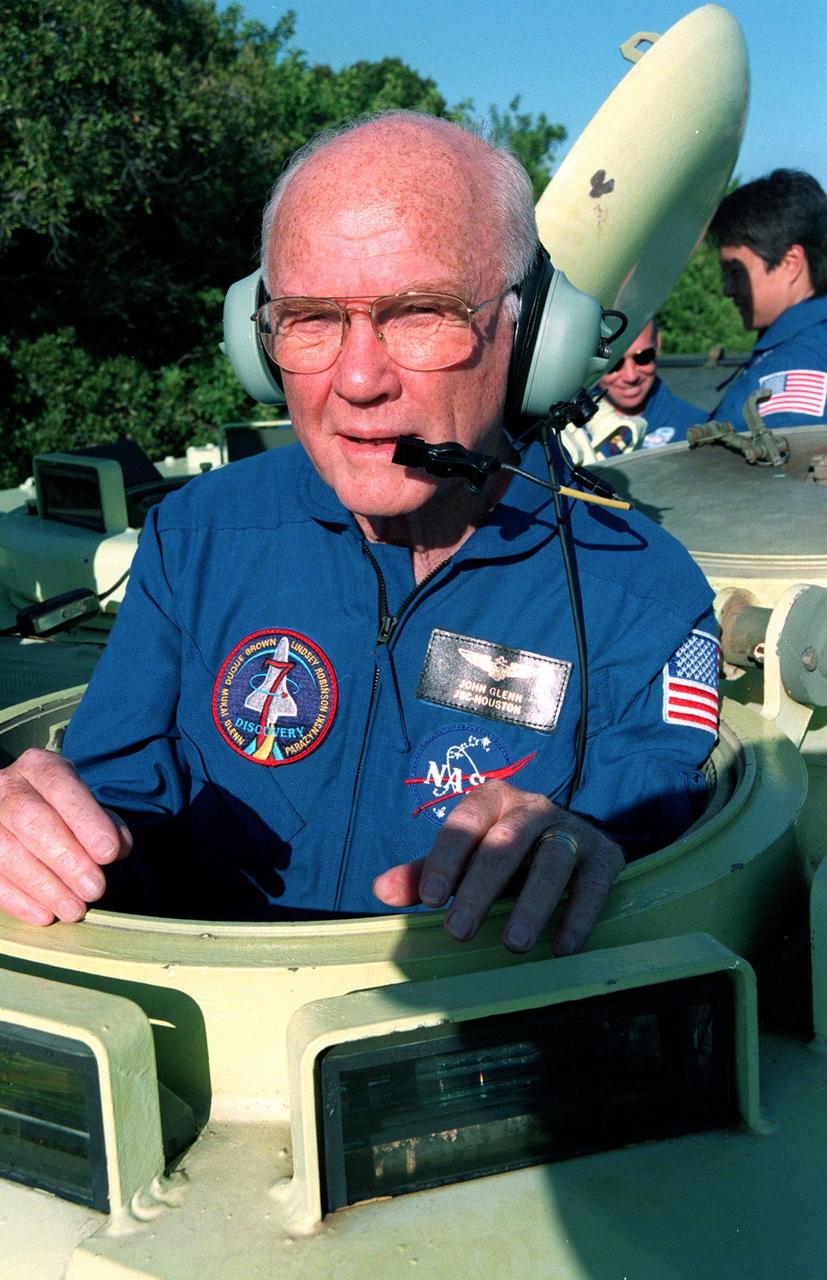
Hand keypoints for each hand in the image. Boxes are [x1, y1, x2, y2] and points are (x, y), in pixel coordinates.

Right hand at [0, 748, 130, 924]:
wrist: (23, 813)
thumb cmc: (63, 812)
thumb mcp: (86, 806)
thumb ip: (105, 824)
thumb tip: (118, 847)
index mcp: (38, 767)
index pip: (61, 787)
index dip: (85, 820)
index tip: (109, 853)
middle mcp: (6, 787)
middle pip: (31, 820)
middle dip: (66, 858)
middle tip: (95, 889)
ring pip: (7, 852)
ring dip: (44, 886)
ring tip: (75, 909)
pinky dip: (19, 900)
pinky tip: (45, 915)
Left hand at [373, 779, 623, 954]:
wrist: (574, 839)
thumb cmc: (506, 851)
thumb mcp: (466, 855)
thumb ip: (425, 872)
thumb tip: (381, 891)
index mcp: (492, 800)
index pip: (464, 824)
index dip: (446, 860)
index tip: (430, 899)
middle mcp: (533, 808)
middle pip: (506, 843)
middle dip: (481, 887)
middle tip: (458, 930)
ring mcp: (572, 830)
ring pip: (552, 862)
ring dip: (533, 904)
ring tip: (514, 945)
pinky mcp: (604, 856)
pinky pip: (593, 885)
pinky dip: (578, 916)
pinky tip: (562, 947)